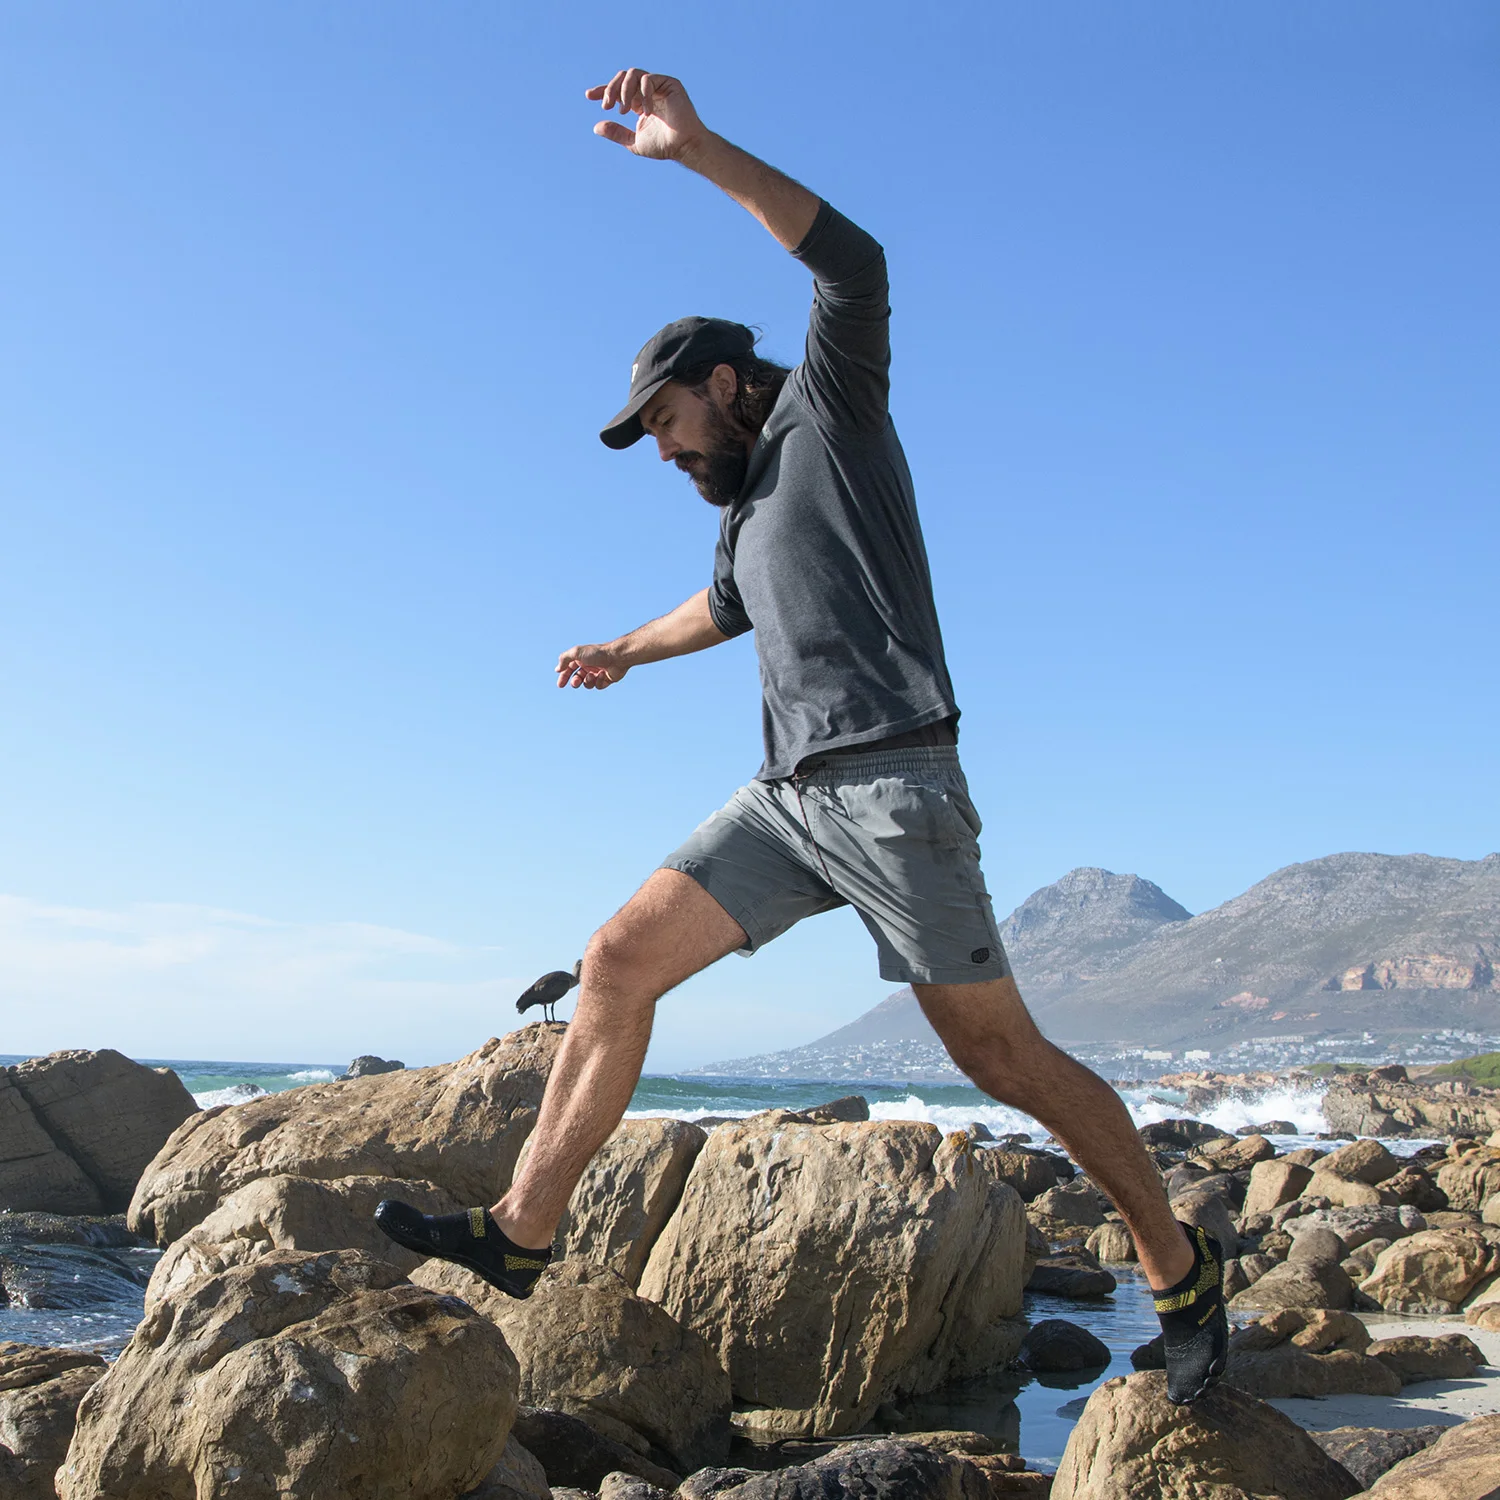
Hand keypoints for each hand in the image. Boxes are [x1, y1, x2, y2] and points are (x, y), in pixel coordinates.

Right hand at [556, 643, 629, 689]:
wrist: (617, 657)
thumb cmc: (597, 653)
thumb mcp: (577, 652)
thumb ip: (564, 659)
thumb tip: (558, 669)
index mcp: (581, 659)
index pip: (568, 669)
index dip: (564, 677)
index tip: (560, 685)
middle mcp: (588, 665)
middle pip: (577, 678)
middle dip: (575, 682)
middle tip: (576, 682)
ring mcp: (597, 673)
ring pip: (587, 684)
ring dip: (588, 681)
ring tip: (593, 675)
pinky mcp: (606, 679)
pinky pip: (598, 686)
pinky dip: (599, 681)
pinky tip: (603, 674)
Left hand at [585, 70, 707, 161]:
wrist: (684, 147)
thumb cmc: (664, 146)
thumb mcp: (634, 141)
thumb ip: (617, 133)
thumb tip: (596, 127)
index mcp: (638, 102)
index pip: (618, 90)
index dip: (603, 90)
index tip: (589, 96)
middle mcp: (647, 91)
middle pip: (623, 78)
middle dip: (611, 89)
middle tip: (606, 105)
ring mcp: (658, 86)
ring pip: (633, 74)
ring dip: (624, 90)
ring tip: (623, 110)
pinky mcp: (669, 83)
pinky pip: (649, 79)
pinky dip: (643, 94)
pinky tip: (644, 112)